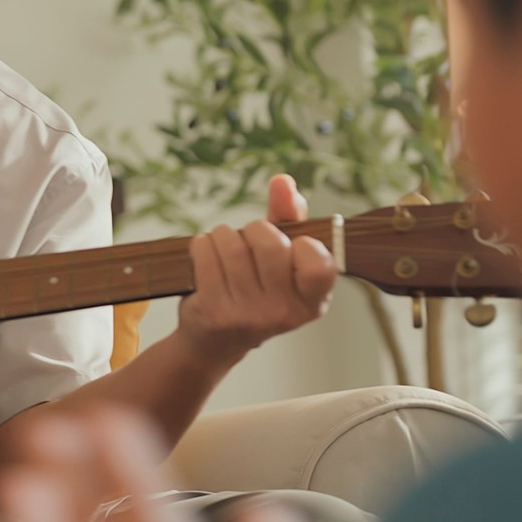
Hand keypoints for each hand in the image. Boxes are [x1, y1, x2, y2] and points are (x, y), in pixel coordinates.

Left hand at [177, 175, 337, 359]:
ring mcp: (248, 315)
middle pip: (269, 241)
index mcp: (313, 302)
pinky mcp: (213, 311)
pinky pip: (206, 252)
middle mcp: (284, 313)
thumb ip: (289, 218)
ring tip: (224, 248)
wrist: (216, 340)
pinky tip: (206, 256)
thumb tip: (283, 181)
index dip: (301, 244)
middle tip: (248, 242)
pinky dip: (202, 244)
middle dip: (254, 230)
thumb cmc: (255, 289)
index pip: (318, 260)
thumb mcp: (282, 259)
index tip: (289, 248)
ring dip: (223, 235)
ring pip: (232, 243)